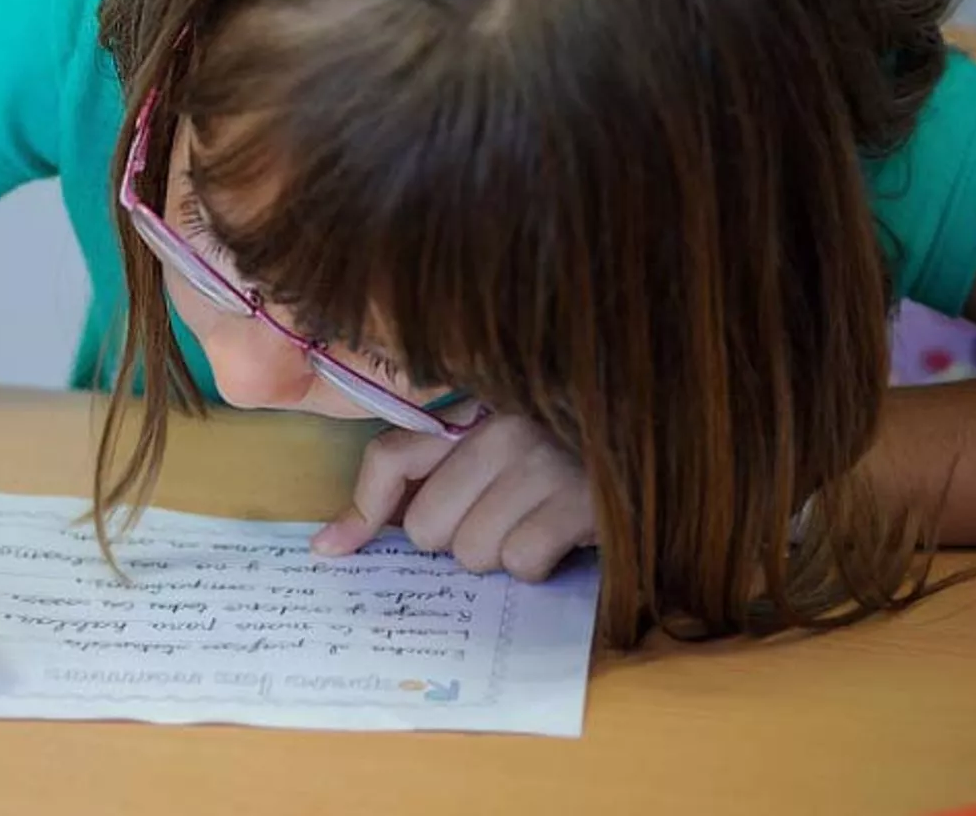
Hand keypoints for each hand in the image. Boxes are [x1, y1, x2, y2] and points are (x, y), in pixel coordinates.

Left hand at [310, 415, 595, 580]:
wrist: (646, 447)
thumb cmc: (556, 456)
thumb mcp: (487, 452)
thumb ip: (418, 481)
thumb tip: (329, 546)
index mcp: (471, 411)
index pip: (389, 458)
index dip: (359, 512)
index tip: (332, 550)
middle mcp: (501, 429)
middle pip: (426, 528)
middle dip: (456, 539)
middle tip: (497, 519)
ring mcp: (542, 462)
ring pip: (471, 553)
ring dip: (500, 554)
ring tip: (534, 522)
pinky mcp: (580, 501)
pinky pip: (520, 563)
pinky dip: (537, 565)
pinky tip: (560, 537)